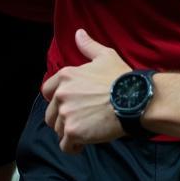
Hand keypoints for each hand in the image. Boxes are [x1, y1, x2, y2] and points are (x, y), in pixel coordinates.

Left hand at [43, 30, 131, 153]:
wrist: (133, 99)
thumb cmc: (120, 77)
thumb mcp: (105, 56)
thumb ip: (88, 46)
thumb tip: (78, 33)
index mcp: (66, 76)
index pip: (47, 92)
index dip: (57, 100)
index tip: (70, 104)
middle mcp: (61, 94)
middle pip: (51, 115)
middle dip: (63, 119)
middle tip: (81, 120)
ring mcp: (66, 114)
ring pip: (58, 131)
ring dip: (70, 133)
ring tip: (86, 131)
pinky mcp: (72, 131)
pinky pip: (65, 146)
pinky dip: (73, 147)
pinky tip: (84, 144)